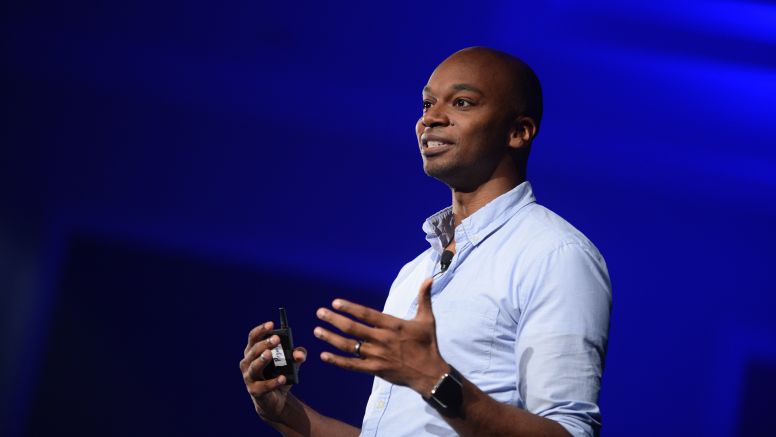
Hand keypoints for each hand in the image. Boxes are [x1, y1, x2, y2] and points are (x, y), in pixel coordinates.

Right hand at [240, 321, 306, 422]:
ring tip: (270, 354)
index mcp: (254, 351)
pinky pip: (263, 386)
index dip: (261, 330)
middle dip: (265, 343)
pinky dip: (273, 382)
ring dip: (262, 359)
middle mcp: (248, 362)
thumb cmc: (281, 374)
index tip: (272, 324)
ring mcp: (249, 377)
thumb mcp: (292, 363)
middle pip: (254, 350)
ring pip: (254, 366)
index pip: (254, 337)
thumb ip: (298, 355)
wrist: (276, 400)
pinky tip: (283, 378)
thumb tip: (299, 354)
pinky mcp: (255, 391)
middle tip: (276, 338)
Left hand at [314, 278, 447, 395]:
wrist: (430, 373)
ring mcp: (377, 356)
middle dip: (334, 320)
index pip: (367, 314)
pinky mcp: (375, 370)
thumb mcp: (427, 319)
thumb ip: (424, 298)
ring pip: (349, 346)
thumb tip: (429, 278)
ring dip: (331, 338)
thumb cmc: (428, 344)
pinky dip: (337, 360)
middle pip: (353, 328)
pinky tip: (324, 355)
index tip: (335, 303)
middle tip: (320, 313)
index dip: (350, 308)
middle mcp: (382, 339)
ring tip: (317, 330)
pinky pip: (352, 365)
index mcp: (393, 326)